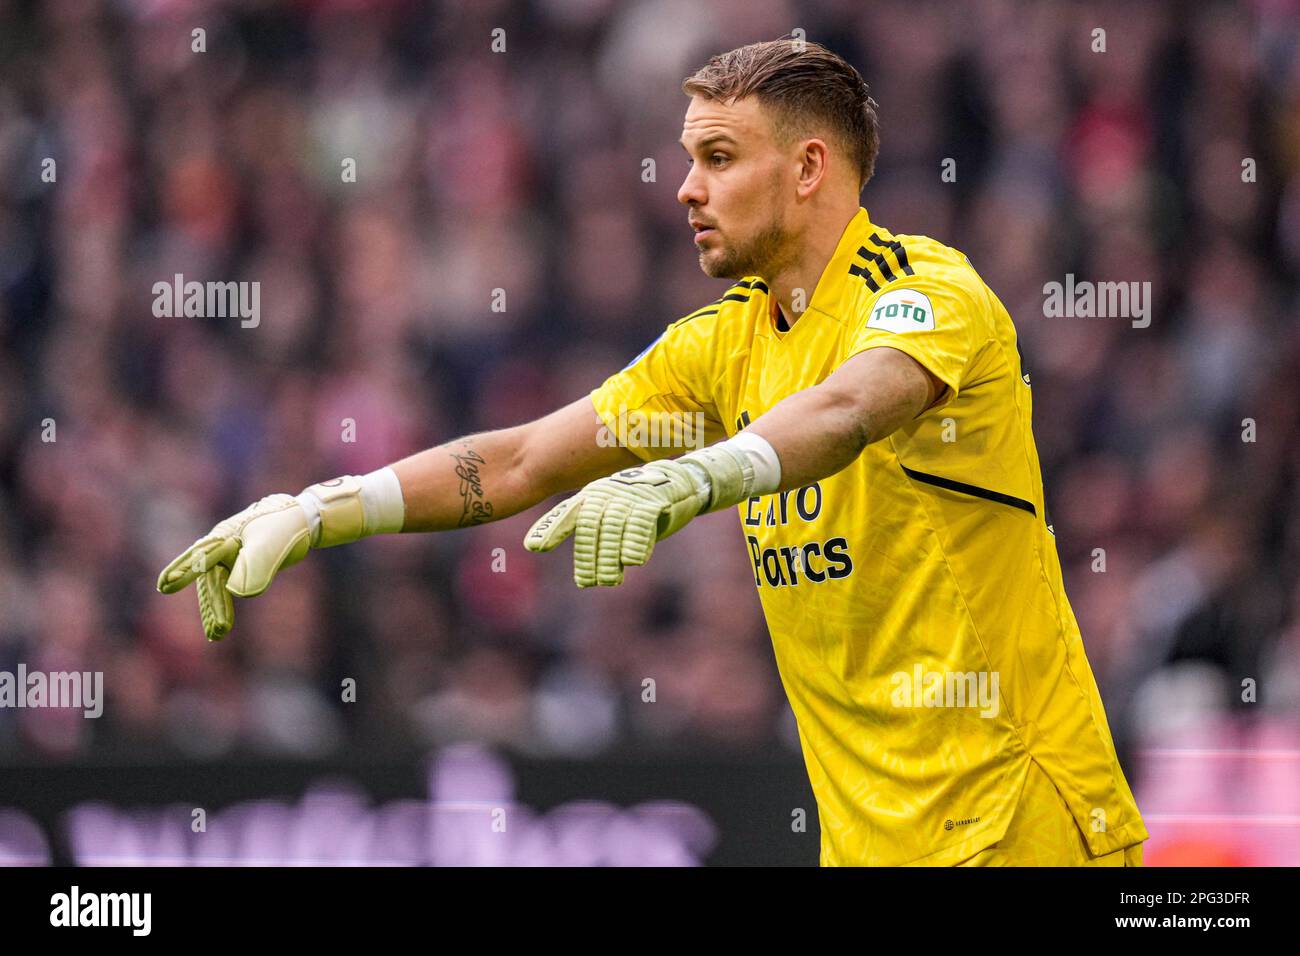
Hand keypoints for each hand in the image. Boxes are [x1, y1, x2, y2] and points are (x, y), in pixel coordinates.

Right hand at [156, 494, 311, 640]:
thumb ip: (254, 565)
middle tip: (218, 631)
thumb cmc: (283, 527)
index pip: (202, 556)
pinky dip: (220, 609)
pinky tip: (218, 630)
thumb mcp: (271, 544)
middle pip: (211, 580)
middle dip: (212, 606)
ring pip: (215, 589)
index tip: (165, 586)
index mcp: (224, 535)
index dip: (184, 571)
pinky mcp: (234, 570)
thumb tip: (236, 592)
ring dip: (214, 612)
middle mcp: (219, 548)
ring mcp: (225, 560)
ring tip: (217, 635)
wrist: (299, 521)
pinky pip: (222, 592)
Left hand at [524, 459, 709, 586]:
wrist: (680, 483)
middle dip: (589, 556)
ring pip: (613, 527)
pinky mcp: (652, 500)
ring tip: (609, 580)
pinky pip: (639, 523)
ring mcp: (629, 494)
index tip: (533, 546)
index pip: (568, 513)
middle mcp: (607, 493)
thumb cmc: (642, 506)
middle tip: (588, 583)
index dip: (551, 529)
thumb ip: (598, 536)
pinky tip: (632, 562)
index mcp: (593, 496)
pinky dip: (635, 543)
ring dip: (610, 556)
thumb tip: (587, 575)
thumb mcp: (615, 515)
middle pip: (591, 526)